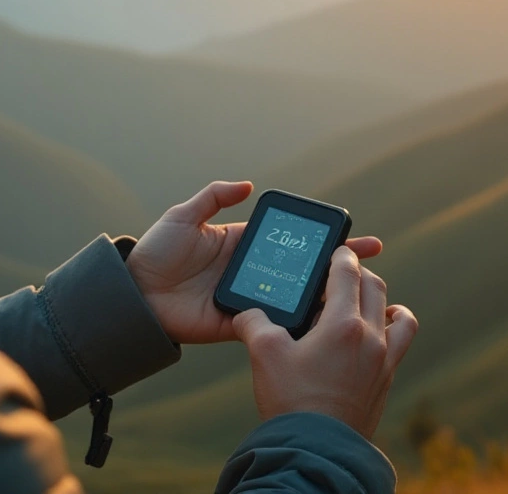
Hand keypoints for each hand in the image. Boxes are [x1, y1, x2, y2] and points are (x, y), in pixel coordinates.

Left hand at [129, 181, 382, 344]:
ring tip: (358, 286)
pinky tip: (327, 317)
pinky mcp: (241, 322)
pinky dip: (300, 319)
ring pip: (294, 296)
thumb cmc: (156, 252)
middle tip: (372, 258)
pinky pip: (274, 321)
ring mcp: (249, 298)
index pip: (288, 239)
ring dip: (325, 292)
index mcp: (241, 244)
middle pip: (301, 268)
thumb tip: (249, 184)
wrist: (134, 294)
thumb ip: (214, 197)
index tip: (347, 230)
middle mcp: (251, 271)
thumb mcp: (184, 216)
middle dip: (337, 264)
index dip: (316, 236)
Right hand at [233, 247, 417, 439]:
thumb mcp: (264, 355)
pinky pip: (401, 342)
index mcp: (342, 324)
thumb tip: (246, 313)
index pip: (347, 273)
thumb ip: (254, 324)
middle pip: (375, 287)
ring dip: (383, 300)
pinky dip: (393, 328)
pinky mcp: (386, 379)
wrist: (316, 449)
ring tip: (367, 302)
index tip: (334, 250)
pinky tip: (377, 334)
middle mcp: (371, 337)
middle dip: (358, 274)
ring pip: (397, 314)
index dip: (340, 256)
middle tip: (341, 273)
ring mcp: (384, 360)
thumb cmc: (292, 401)